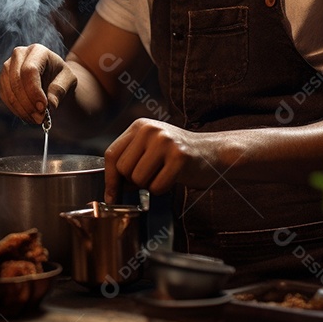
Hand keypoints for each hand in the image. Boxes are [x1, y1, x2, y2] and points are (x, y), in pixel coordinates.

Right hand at [0, 44, 77, 124]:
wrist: (53, 79)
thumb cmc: (62, 77)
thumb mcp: (68, 80)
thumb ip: (60, 89)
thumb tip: (51, 104)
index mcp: (37, 51)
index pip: (29, 70)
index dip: (34, 91)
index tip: (43, 107)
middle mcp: (19, 54)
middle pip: (16, 80)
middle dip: (27, 103)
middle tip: (40, 117)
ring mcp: (8, 66)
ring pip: (8, 90)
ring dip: (21, 108)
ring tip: (36, 119)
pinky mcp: (3, 79)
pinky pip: (4, 96)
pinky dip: (15, 109)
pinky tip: (28, 115)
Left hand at [104, 118, 219, 201]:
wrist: (213, 152)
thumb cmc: (178, 155)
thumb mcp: (150, 149)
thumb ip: (130, 161)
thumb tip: (111, 188)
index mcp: (140, 126)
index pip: (111, 154)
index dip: (109, 178)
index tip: (111, 195)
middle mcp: (150, 130)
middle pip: (122, 169)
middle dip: (133, 182)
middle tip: (151, 177)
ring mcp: (165, 142)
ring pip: (138, 179)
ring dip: (149, 185)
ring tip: (163, 174)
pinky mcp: (179, 157)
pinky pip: (156, 187)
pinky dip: (163, 189)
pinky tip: (173, 178)